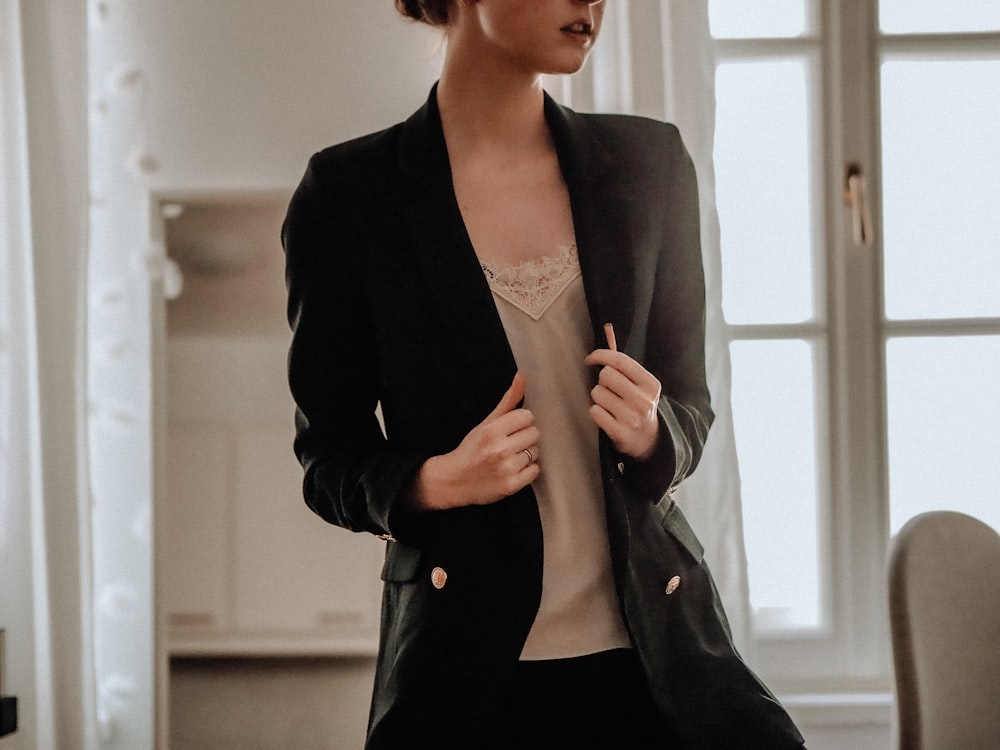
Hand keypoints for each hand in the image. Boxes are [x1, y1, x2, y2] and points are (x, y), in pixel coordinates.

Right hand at [411, 371, 539, 510]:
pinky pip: (535, 471)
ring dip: (526, 455)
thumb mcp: (487, 422)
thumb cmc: (472, 449)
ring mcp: (506, 468)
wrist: (455, 480)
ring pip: (536, 452)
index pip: (528, 416)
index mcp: (493, 430)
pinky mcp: (511, 485)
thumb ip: (508, 400)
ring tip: (509, 458)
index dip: (520, 423)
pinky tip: (512, 470)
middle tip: (509, 445)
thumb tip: (522, 376)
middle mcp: (500, 449)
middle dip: (524, 438)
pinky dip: (527, 471)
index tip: (509, 430)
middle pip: (534, 434)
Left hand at [584, 324, 660, 459]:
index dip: (600, 356)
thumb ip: (621, 358)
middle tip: (609, 389)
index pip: (619, 360)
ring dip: (598, 397)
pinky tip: (606, 416)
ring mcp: (632, 418)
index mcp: (650, 384)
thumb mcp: (638, 382)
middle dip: (602, 380)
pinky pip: (594, 411)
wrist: (648, 440)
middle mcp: (644, 400)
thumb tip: (607, 328)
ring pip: (597, 393)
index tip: (591, 359)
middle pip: (605, 376)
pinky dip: (596, 412)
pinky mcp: (620, 432)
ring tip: (609, 404)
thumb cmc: (637, 404)